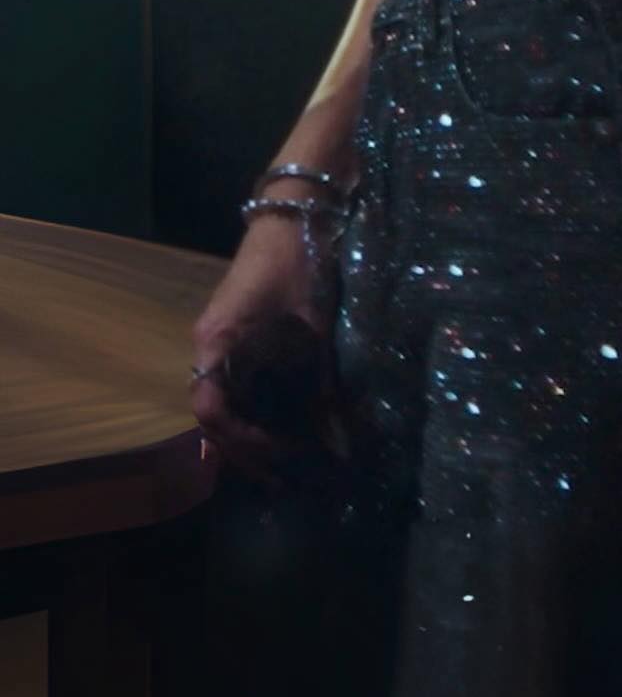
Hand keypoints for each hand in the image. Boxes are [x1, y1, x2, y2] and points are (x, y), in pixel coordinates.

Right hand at [189, 212, 330, 483]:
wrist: (292, 215)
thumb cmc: (296, 263)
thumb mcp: (311, 323)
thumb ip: (319, 381)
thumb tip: (337, 437)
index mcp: (216, 341)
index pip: (209, 408)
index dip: (238, 439)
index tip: (275, 452)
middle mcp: (209, 346)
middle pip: (212, 415)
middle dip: (242, 451)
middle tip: (279, 480)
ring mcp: (219, 341)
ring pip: (221, 403)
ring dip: (245, 436)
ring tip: (279, 466)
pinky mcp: (235, 336)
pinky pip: (232, 386)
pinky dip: (250, 412)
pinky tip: (277, 429)